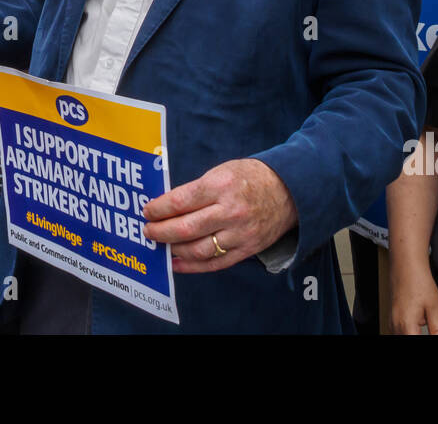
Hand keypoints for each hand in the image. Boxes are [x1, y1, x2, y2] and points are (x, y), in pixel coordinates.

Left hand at [141, 158, 297, 273]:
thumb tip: (167, 206)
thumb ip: (197, 189)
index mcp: (221, 185)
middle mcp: (230, 211)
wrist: (289, 190)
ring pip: (198, 250)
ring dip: (174, 250)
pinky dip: (192, 266)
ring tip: (162, 245)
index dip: (159, 209)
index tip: (147, 211)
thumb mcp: (222, 171)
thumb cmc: (251, 177)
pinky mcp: (247, 249)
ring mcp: (239, 233)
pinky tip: (176, 263)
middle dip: (161, 232)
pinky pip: (214, 263)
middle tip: (148, 231)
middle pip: (185, 228)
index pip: (181, 201)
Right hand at [390, 260, 437, 333]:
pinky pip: (399, 331)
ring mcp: (392, 322)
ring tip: (423, 318)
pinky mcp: (391, 318)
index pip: (416, 342)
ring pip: (403, 336)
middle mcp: (396, 326)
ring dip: (414, 333)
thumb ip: (437, 329)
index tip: (434, 332)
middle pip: (408, 339)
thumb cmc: (418, 281)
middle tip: (430, 323)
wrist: (406, 266)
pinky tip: (417, 321)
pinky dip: (409, 330)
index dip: (426, 338)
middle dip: (420, 334)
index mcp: (407, 326)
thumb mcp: (435, 307)